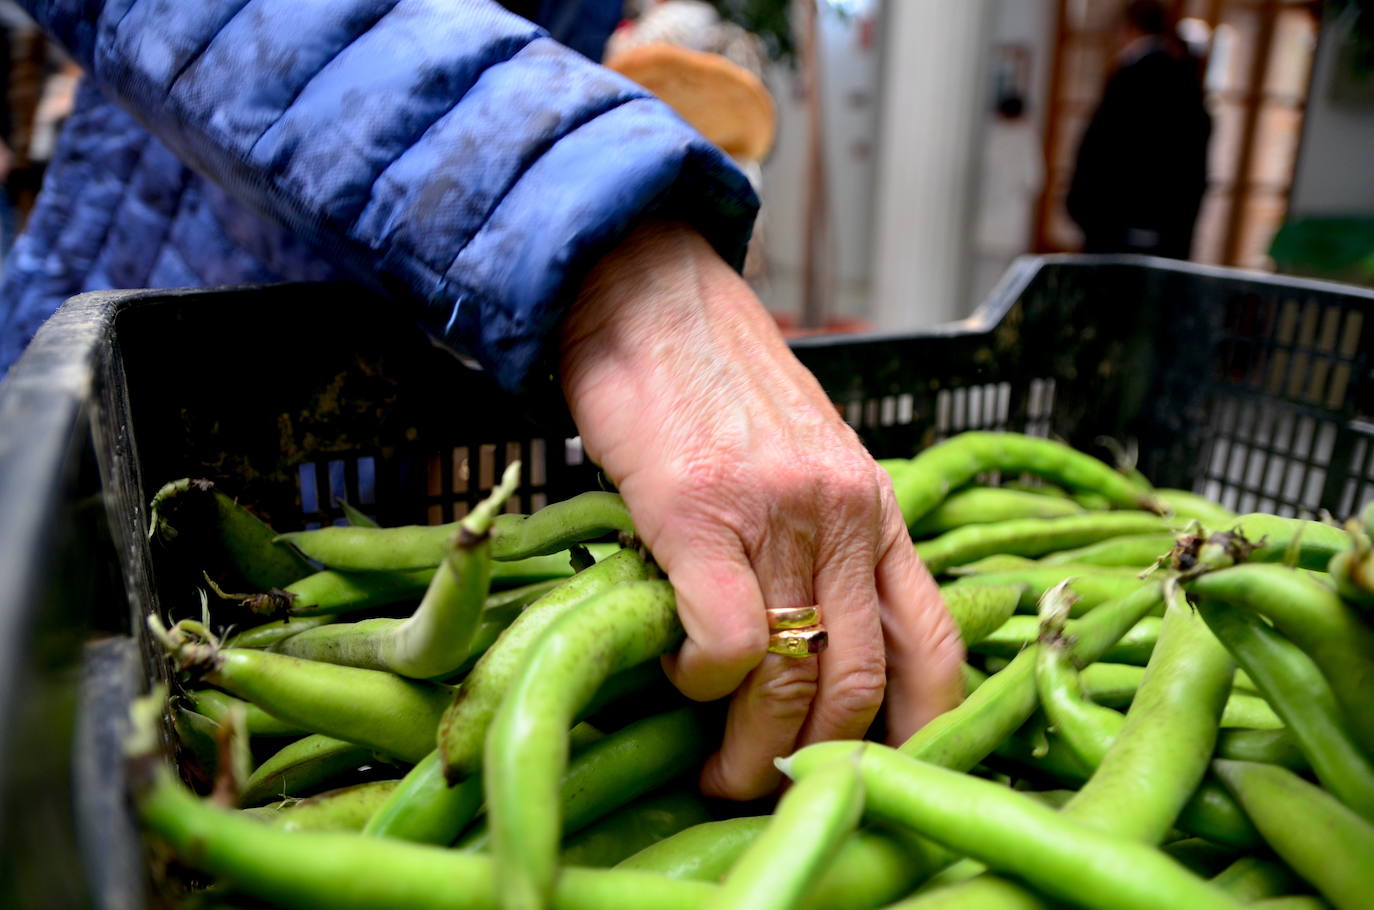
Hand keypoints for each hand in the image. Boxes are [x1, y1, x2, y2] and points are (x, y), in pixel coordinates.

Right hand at [560, 221, 964, 798]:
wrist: (650, 292)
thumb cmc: (717, 381)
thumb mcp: (804, 458)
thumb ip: (823, 538)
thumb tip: (808, 640)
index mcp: (876, 508)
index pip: (937, 642)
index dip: (925, 729)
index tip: (887, 776)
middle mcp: (845, 514)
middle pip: (864, 680)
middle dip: (821, 761)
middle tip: (771, 790)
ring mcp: (778, 511)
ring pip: (794, 675)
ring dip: (753, 751)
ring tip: (717, 772)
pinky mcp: (698, 510)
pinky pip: (725, 640)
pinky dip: (703, 683)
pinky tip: (677, 674)